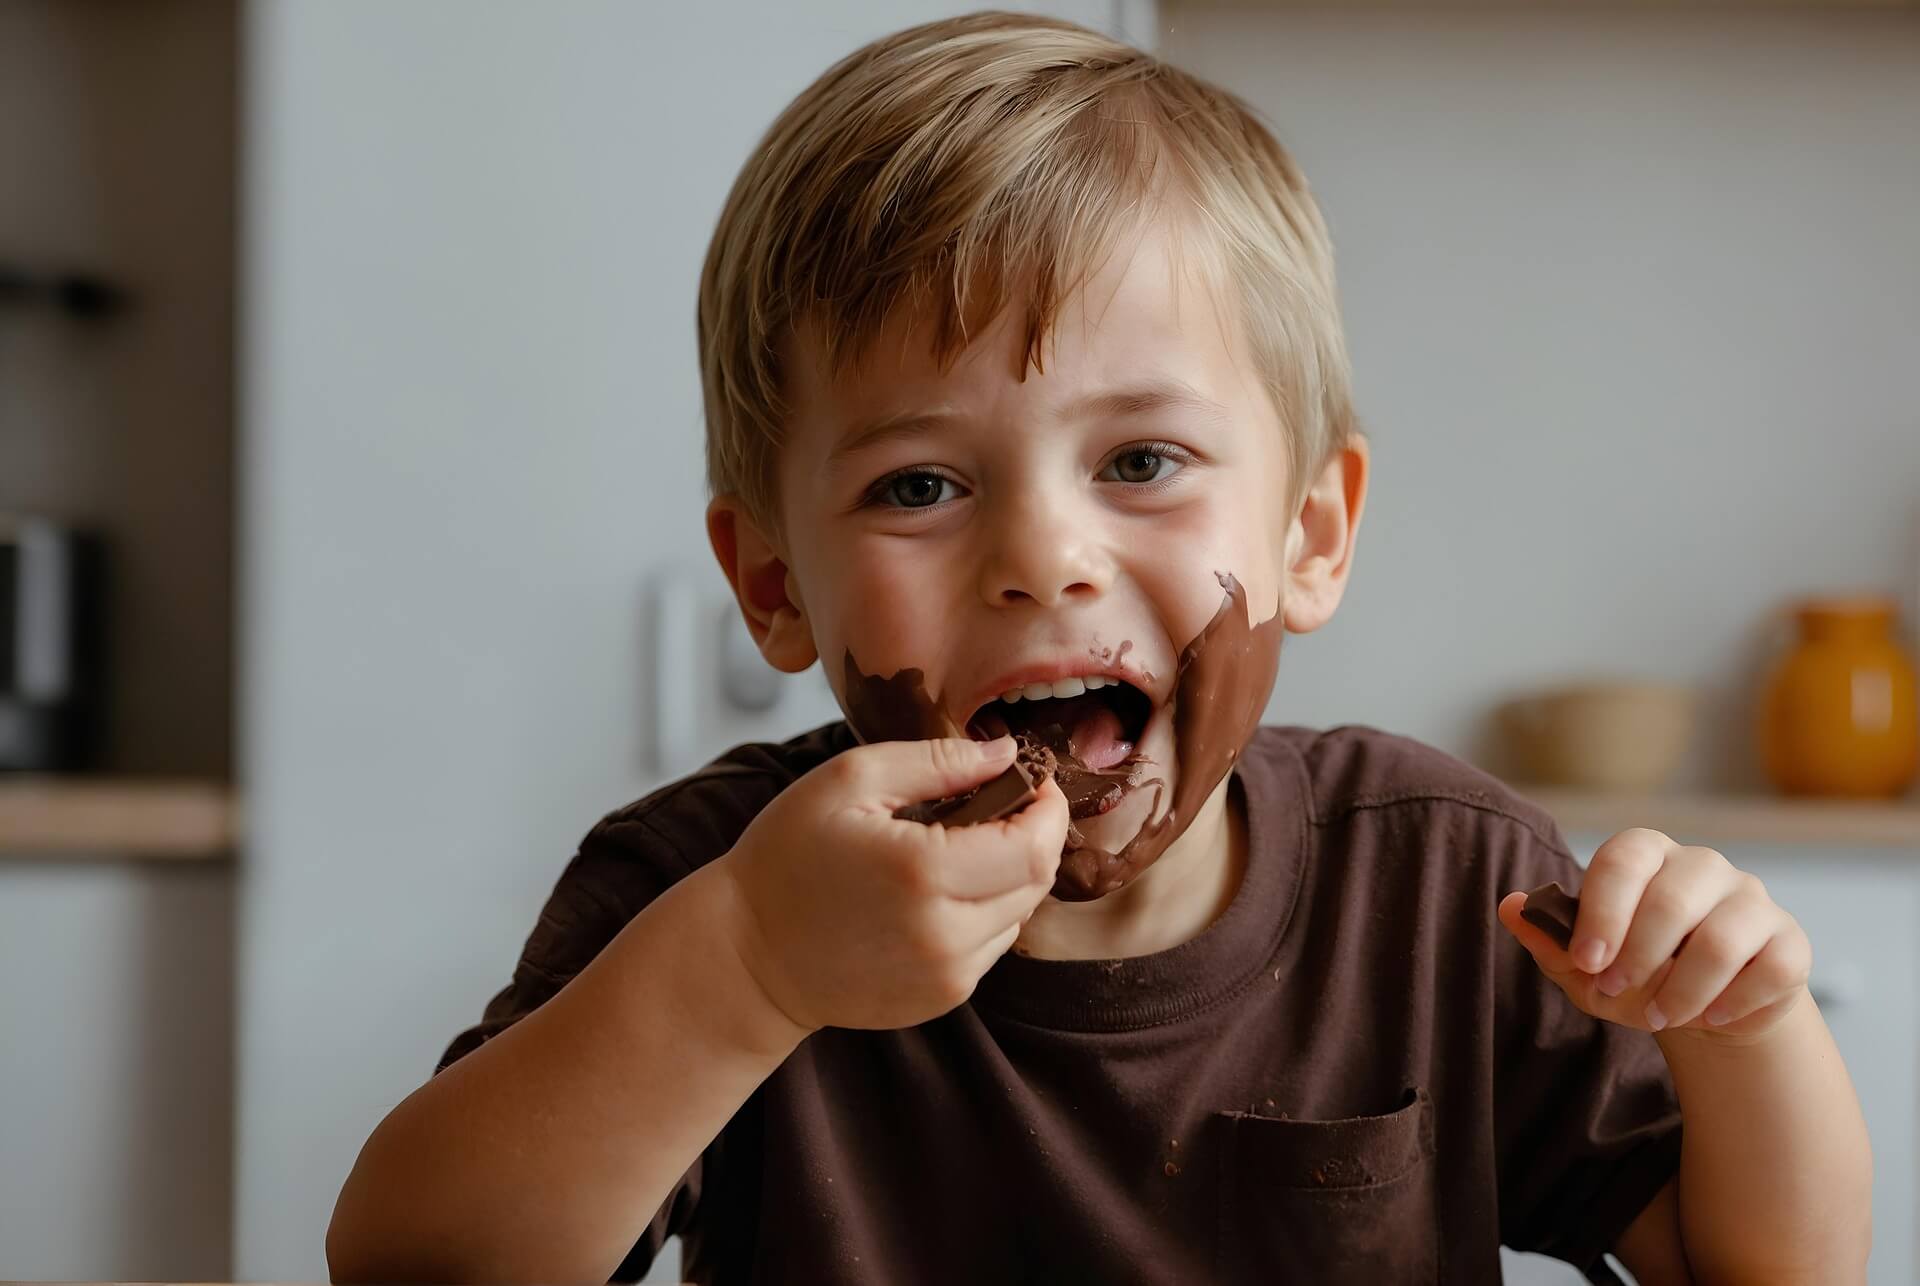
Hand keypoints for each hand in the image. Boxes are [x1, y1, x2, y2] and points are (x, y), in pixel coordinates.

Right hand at [717, 734, 1068, 1034]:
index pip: (1033, 846)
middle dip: (1033, 837)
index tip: (1032, 781)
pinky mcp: (941, 1000)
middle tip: (1002, 806)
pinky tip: (936, 893)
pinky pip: (990, 946)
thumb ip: (937, 760)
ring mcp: (945, 977)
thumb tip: (1004, 752)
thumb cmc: (788, 855)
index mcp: (923, 872)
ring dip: (1007, 877)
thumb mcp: (850, 779)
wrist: (747, 954)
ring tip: (958, 850)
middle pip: (1035, 883)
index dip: (1046, 809)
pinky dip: (983, 912)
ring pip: (1018, 915)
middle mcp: (943, 935)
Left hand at [1498, 828, 1812, 1041]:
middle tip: (1616, 993)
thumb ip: (1547, 936)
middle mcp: (1702, 866)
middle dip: (1639, 956)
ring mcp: (1752, 900)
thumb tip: (1509, 906)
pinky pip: (1770, 969)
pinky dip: (1734, 1002)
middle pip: (1672, 900)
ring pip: (1721, 940)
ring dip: (1683, 990)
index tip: (1587, 961)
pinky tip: (1711, 1017)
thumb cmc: (1636, 975)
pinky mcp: (1789, 941)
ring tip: (1661, 1017)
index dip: (1603, 910)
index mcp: (1646, 855)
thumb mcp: (1583, 965)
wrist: (1706, 1010)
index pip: (1623, 859)